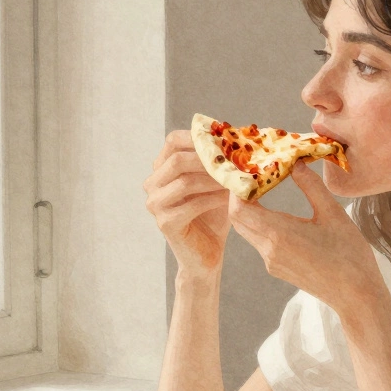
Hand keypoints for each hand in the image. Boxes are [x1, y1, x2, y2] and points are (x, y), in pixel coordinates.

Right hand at [143, 129, 230, 273]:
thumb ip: (219, 161)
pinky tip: (231, 199)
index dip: (199, 137)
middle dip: (208, 159)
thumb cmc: (214, 215)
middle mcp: (153, 184)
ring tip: (236, 180)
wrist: (207, 254)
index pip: (173, 140)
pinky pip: (192, 204)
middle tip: (235, 161)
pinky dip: (215, 199)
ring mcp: (155, 204)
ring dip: (214, 179)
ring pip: (184, 181)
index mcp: (162, 169)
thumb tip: (237, 136)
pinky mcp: (165, 223)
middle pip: (177, 160)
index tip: (227, 140)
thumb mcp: (217, 183)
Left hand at [227, 161, 384, 314]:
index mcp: (279, 234)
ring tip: (264, 189)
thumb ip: (311, 186)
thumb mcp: (333, 214)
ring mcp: (271, 262)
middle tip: (253, 175)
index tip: (248, 170)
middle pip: (238, 220)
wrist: (356, 296)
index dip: (237, 188)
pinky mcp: (277, 268)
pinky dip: (261, 224)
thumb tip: (295, 162)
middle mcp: (269, 250)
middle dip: (240, 196)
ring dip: (250, 210)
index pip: (238, 209)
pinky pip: (259, 242)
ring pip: (247, 230)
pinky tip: (277, 213)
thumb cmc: (350, 254)